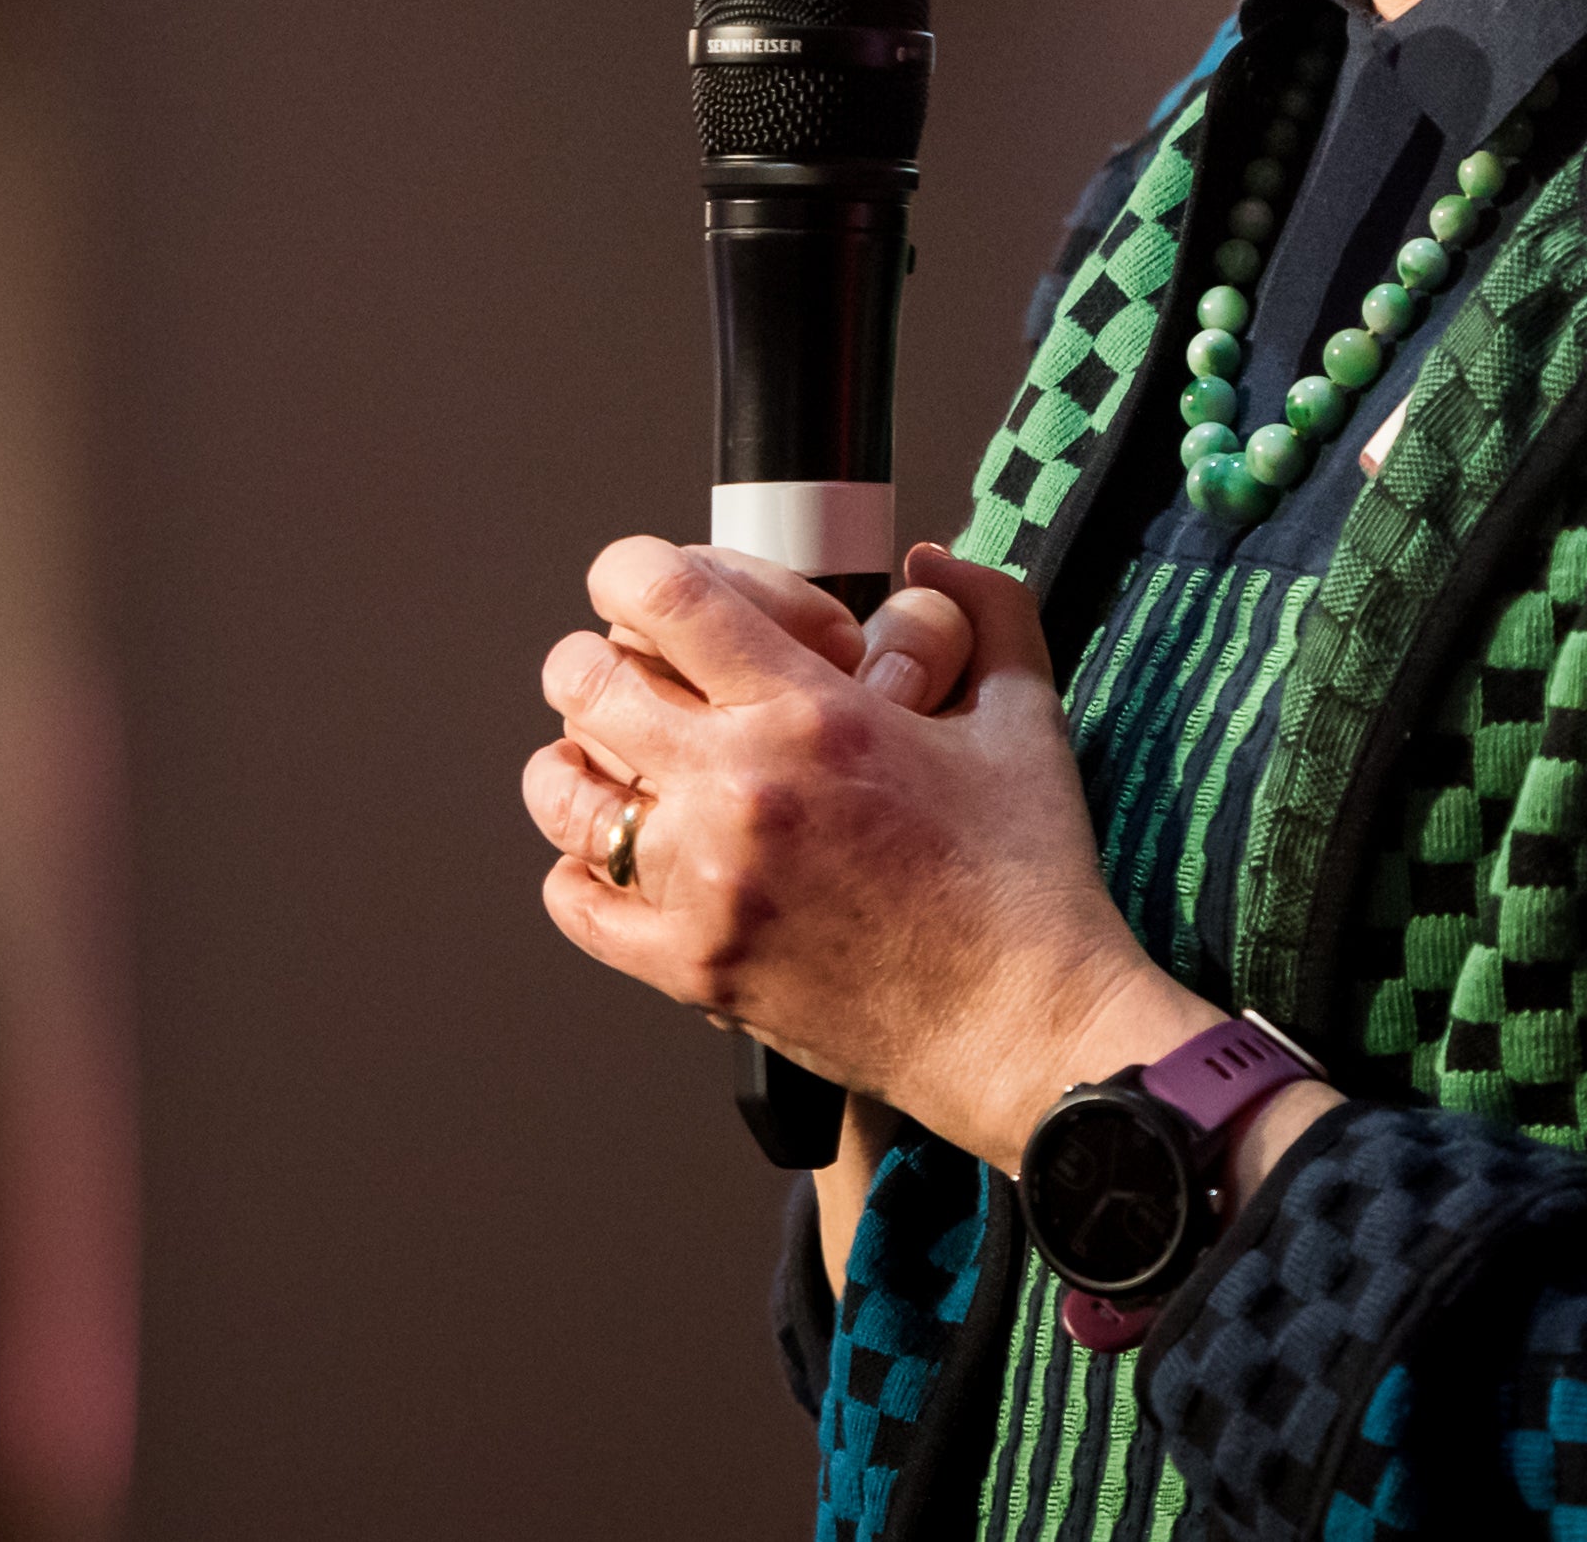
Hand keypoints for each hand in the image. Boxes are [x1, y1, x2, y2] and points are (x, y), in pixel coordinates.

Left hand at [524, 540, 1208, 1167]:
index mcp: (813, 713)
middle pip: (583, 680)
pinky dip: (582, 870)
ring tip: (616, 761)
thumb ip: (986, 609)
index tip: (648, 585)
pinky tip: (624, 856)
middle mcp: (740, 790)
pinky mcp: (692, 966)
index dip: (635, 569)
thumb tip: (928, 558)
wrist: (1024, 1028)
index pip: (662, 594)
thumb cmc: (1026, 879)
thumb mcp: (1024, 715)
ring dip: (576, 760)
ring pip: (560, 790)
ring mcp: (704, 885)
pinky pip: (578, 901)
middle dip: (597, 657)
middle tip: (633, 671)